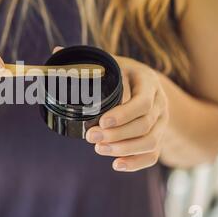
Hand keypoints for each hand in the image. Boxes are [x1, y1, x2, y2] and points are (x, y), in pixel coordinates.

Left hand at [86, 57, 168, 171]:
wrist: (144, 83)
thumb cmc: (122, 72)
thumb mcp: (110, 62)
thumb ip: (87, 61)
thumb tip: (56, 51)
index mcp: (148, 82)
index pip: (143, 103)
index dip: (123, 114)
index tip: (101, 121)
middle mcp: (160, 103)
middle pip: (145, 125)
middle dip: (117, 135)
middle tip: (90, 137)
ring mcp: (161, 122)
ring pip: (151, 142)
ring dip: (124, 149)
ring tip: (99, 149)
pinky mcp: (158, 136)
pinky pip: (153, 155)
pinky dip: (136, 163)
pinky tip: (116, 165)